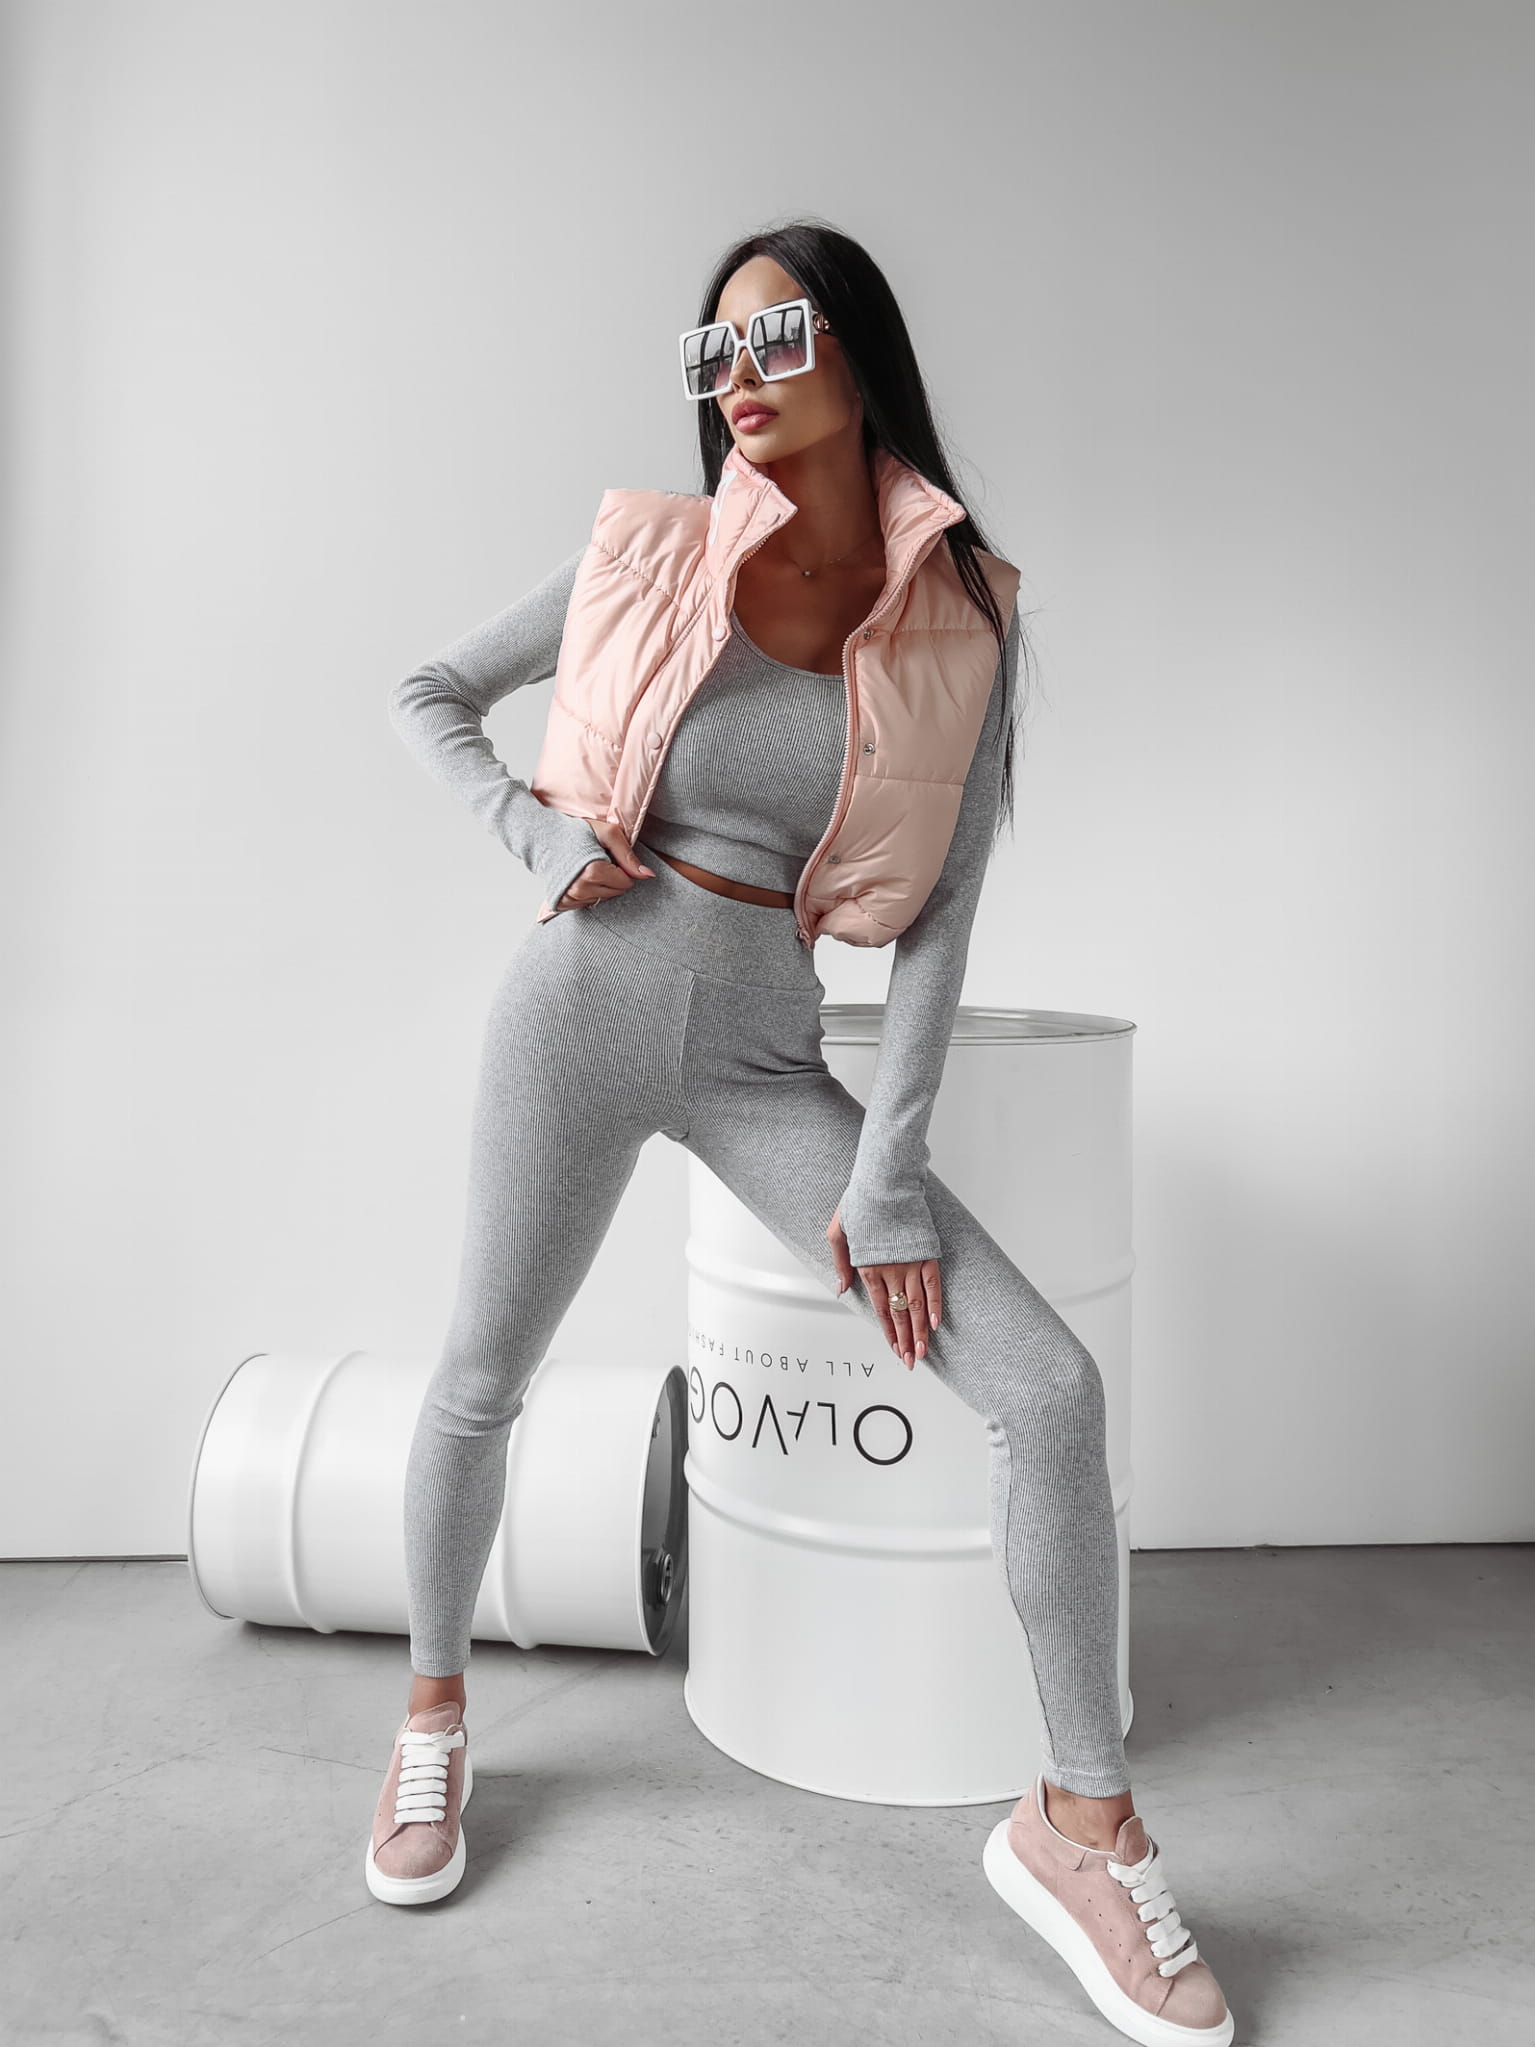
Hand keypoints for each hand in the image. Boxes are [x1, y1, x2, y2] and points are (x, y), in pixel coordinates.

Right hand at [553, 820, 655, 910]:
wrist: (543, 838)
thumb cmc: (576, 832)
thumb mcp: (608, 834)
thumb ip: (628, 855)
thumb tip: (648, 875)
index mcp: (592, 872)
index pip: (626, 883)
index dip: (622, 869)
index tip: (609, 857)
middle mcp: (580, 889)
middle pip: (616, 893)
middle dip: (613, 878)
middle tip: (598, 861)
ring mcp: (570, 899)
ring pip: (603, 900)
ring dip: (600, 885)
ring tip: (586, 868)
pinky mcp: (562, 904)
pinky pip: (587, 904)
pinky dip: (588, 892)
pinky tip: (579, 878)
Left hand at [827, 1204, 941, 1369]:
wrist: (885, 1182)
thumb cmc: (860, 1203)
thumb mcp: (838, 1232)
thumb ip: (842, 1264)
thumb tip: (842, 1289)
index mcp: (868, 1267)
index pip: (880, 1309)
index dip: (888, 1332)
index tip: (894, 1350)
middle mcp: (890, 1270)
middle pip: (899, 1313)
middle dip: (905, 1340)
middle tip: (911, 1361)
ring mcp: (910, 1263)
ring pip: (915, 1304)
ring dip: (919, 1330)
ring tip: (923, 1351)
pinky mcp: (926, 1253)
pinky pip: (933, 1284)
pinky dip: (935, 1304)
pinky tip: (935, 1322)